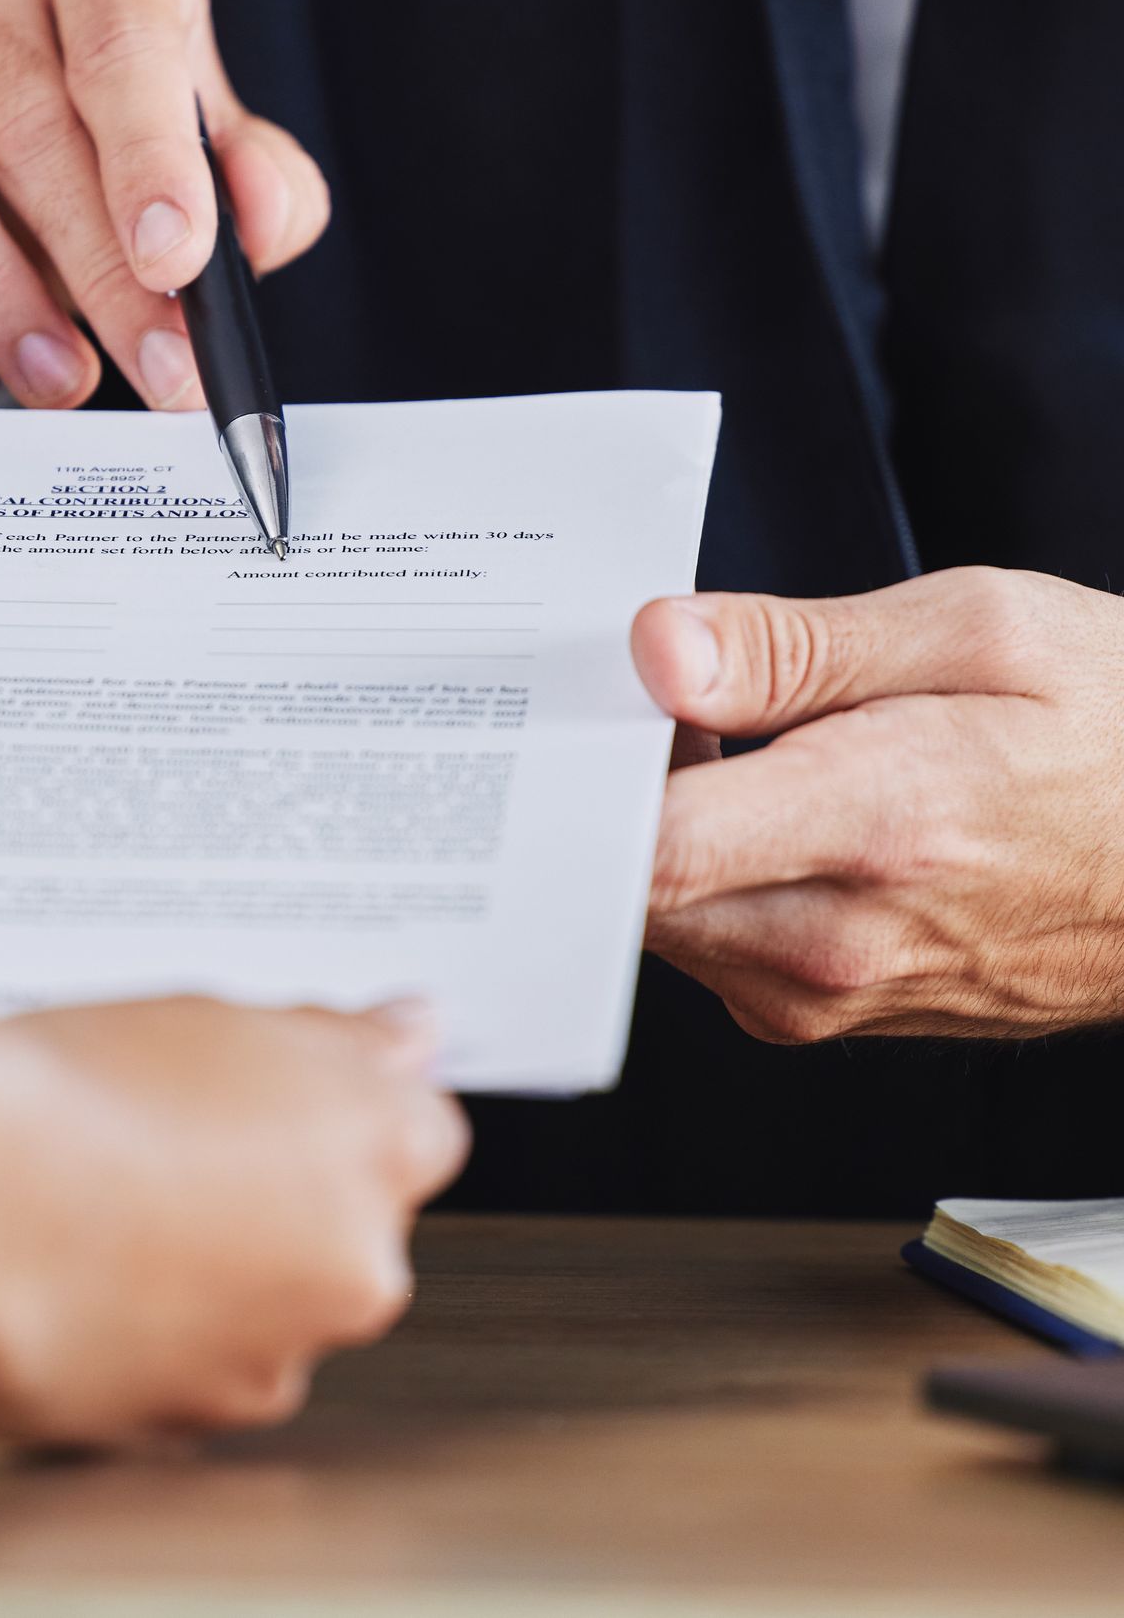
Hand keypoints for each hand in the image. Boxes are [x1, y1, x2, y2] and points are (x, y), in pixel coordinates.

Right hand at [0, 0, 329, 407]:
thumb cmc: (118, 156)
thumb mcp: (217, 164)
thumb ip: (262, 189)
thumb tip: (261, 223)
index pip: (122, 26)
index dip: (150, 148)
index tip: (177, 258)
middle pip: (23, 117)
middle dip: (99, 269)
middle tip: (157, 371)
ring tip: (61, 379)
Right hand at [0, 968, 465, 1443]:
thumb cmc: (79, 1096)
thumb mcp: (215, 1011)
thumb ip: (336, 1035)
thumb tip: (402, 1031)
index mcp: (378, 1150)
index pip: (416, 1129)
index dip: (340, 1109)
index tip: (284, 1095)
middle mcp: (350, 1273)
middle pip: (344, 1229)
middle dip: (279, 1198)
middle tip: (175, 1141)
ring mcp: (267, 1362)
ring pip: (262, 1312)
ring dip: (213, 1276)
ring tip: (107, 1205)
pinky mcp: (180, 1425)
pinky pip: (182, 1373)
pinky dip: (147, 1337)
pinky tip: (79, 1272)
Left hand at [630, 567, 1123, 1043]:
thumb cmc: (1116, 728)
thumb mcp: (976, 629)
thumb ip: (794, 646)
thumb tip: (657, 650)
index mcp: (875, 824)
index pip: (654, 845)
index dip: (584, 778)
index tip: (570, 712)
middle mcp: (839, 938)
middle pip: (630, 885)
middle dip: (605, 794)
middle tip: (623, 702)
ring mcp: (830, 991)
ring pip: (658, 916)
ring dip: (654, 833)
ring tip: (705, 740)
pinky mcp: (824, 1009)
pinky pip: (705, 941)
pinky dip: (698, 873)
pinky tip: (745, 803)